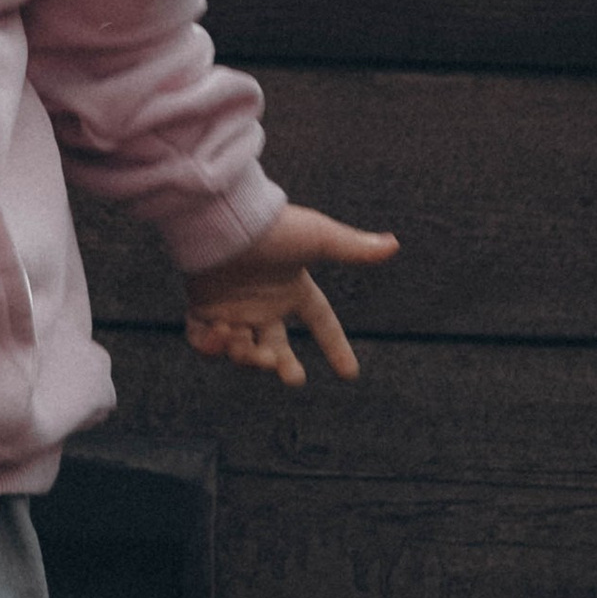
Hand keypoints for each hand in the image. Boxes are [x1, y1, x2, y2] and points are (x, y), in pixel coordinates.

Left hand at [183, 201, 398, 389]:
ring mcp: (233, 307)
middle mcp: (264, 302)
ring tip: (249, 346)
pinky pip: (203, 341)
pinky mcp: (203, 307)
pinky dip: (210, 347)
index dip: (335, 346)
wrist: (226, 221)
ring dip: (247, 356)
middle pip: (278, 348)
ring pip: (242, 350)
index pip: (321, 321)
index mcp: (293, 288)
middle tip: (292, 376)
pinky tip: (220, 336)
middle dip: (283, 366)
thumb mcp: (319, 239)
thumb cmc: (273, 228)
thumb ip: (354, 248)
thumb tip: (394, 245)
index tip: (350, 374)